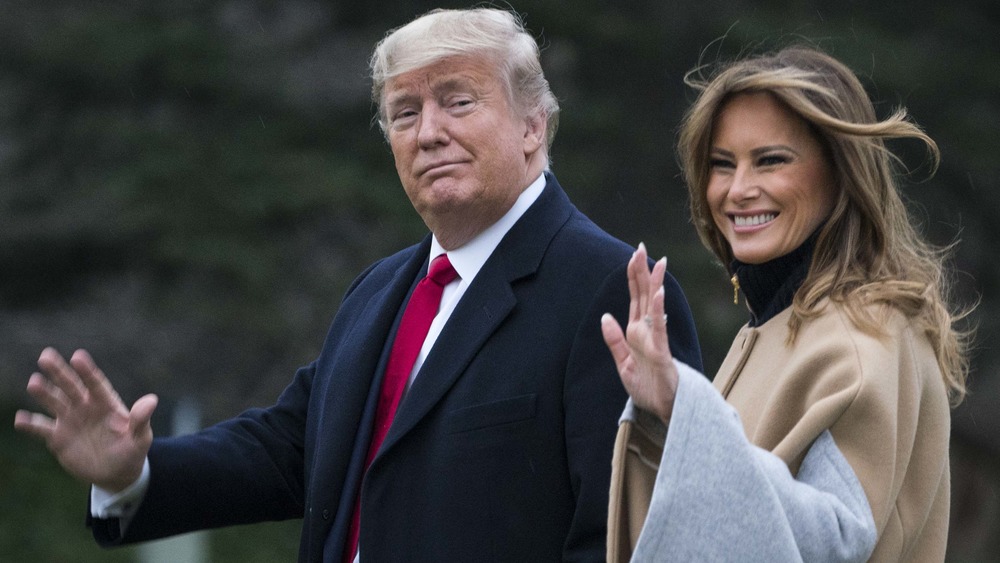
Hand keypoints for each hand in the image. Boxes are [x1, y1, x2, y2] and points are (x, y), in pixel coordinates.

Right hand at [13, 347, 156, 491]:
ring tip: (33, 382)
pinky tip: (19, 418)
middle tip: (46, 356)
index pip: (96, 383)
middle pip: (71, 386)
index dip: (87, 371)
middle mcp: (85, 407)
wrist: (117, 473)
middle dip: (59, 372)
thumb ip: (141, 420)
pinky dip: (31, 424)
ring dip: (44, 393)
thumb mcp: (141, 438)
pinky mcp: (58, 437)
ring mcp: (70, 420)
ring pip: (54, 402)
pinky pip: (42, 428)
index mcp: (106, 403)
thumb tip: (152, 400)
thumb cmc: (132, 451)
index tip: (78, 356)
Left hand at [601, 243, 678, 423]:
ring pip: (655, 306)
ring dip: (655, 284)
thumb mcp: (622, 364)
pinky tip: (658, 295)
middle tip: (641, 247)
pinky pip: (659, 328)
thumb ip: (614, 340)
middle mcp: (647, 331)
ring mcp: (656, 340)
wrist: (663, 409)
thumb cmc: (647, 387)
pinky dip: (659, 311)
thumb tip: (605, 316)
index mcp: (637, 332)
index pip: (636, 297)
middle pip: (645, 295)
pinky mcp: (662, 352)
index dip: (633, 276)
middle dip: (643, 271)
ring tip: (656, 263)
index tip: (633, 254)